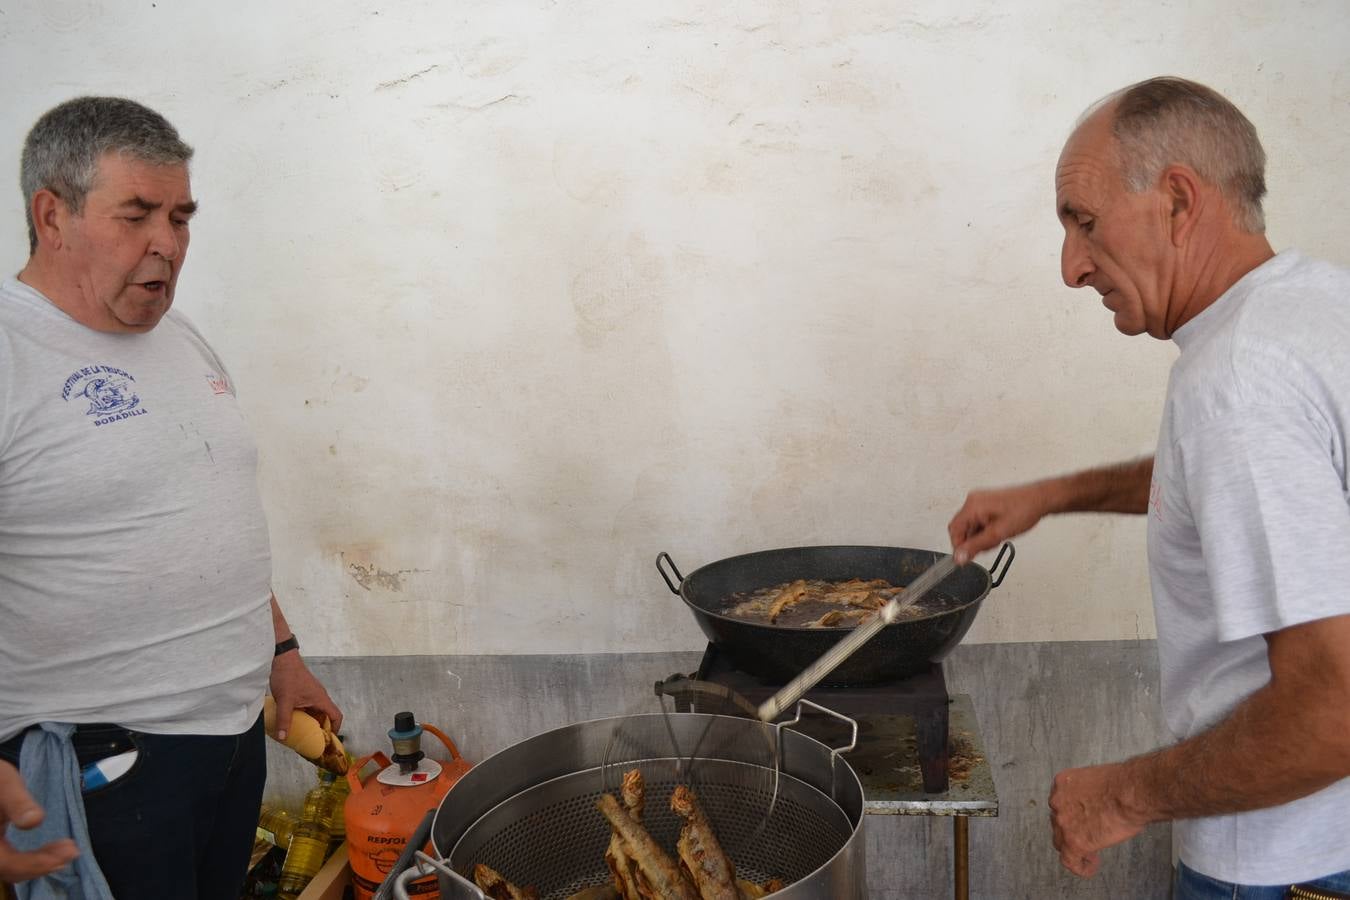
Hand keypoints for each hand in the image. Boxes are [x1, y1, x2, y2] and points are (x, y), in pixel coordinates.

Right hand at [0, 759, 78, 882]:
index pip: (5, 863)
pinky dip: (33, 859)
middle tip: (73, 851)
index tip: (64, 855)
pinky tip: (53, 850)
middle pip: (9, 870)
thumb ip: (17, 801)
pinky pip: (12, 861)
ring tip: (68, 849)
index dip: (34, 863)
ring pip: (11, 869)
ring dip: (41, 863)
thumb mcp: (5, 782)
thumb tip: (34, 821)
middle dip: (43, 863)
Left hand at [269, 652, 342, 741]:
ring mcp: (312, 694)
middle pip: (326, 716)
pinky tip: (293, 720)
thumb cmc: (288, 676)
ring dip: (311, 722)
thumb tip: (284, 737)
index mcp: (321, 699)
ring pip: (316, 712)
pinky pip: (308, 707)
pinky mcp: (304, 692)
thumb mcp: (285, 701)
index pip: (336, 716)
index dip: (335, 728)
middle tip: (312, 741)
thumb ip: (284, 720)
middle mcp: (319, 697)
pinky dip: (304, 715)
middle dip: (320, 729)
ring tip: (302, 733)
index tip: (328, 740)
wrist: (282, 659)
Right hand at [948, 481, 1052, 563]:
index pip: (954, 530)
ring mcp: (980, 502)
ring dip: (981, 536)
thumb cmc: (1023, 510)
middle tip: (989, 545)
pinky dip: (986, 530)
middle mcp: (973, 501)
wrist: (1040, 499)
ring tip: (998, 537)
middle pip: (961, 528)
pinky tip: (999, 532)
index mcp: (972, 506)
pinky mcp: (987, 504)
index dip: (960, 546)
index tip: (968, 557)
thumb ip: (976, 546)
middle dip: (973, 541)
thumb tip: (959, 557)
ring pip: (971, 526)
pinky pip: (978, 521)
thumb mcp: (997, 534)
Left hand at [1048, 763, 1148, 876]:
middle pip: (1058, 822)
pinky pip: (1070, 861)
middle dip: (1072, 830)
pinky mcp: (1074, 842)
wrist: (1130, 794)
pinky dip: (1080, 867)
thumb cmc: (1125, 784)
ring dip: (1074, 848)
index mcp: (1063, 783)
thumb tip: (1101, 804)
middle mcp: (1058, 801)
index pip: (1060, 803)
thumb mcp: (1099, 779)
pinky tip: (1092, 866)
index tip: (1083, 820)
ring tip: (1091, 854)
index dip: (1071, 814)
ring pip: (1061, 842)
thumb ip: (1092, 793)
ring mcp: (1063, 822)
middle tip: (1088, 836)